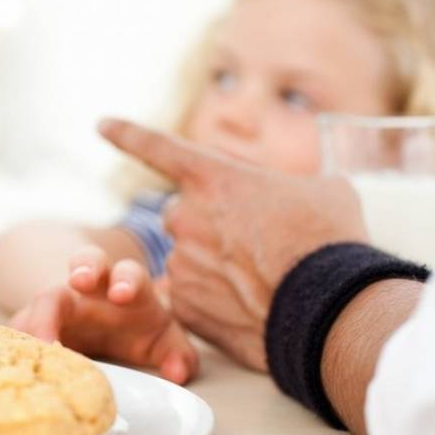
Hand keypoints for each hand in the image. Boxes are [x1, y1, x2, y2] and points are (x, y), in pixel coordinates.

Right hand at [9, 245, 197, 383]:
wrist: (99, 320)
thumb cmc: (137, 329)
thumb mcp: (162, 340)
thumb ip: (177, 354)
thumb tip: (177, 374)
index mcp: (126, 285)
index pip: (129, 273)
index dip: (126, 281)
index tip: (122, 296)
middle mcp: (90, 285)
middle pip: (84, 262)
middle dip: (83, 268)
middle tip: (78, 282)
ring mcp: (59, 300)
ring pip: (45, 297)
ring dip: (40, 314)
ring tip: (37, 341)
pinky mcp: (33, 322)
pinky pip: (20, 328)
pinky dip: (16, 342)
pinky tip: (15, 362)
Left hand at [99, 118, 367, 370]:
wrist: (333, 308)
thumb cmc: (332, 242)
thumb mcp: (322, 191)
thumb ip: (292, 186)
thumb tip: (302, 193)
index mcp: (213, 178)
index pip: (158, 148)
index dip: (128, 134)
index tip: (101, 124)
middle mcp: (185, 216)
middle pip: (183, 216)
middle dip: (210, 229)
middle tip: (254, 249)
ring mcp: (180, 261)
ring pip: (189, 260)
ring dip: (217, 269)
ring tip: (264, 284)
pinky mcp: (183, 305)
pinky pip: (192, 298)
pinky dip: (217, 304)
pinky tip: (251, 310)